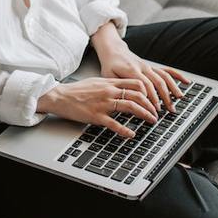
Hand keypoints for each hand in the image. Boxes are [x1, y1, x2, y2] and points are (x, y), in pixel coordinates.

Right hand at [36, 78, 158, 138]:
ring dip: (144, 114)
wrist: (61, 96)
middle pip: (137, 95)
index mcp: (110, 83)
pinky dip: (125, 130)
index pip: (136, 83)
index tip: (154, 99)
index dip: (148, 91)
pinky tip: (131, 134)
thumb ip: (111, 84)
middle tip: (156, 113)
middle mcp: (109, 91)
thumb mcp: (97, 82)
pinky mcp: (97, 116)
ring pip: (130, 106)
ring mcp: (104, 104)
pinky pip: (114, 124)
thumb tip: (124, 87)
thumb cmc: (78, 90)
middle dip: (151, 105)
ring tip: (151, 120)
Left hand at [99, 45, 191, 114]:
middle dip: (165, 97)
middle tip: (169, 110)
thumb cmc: (110, 66)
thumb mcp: (109, 76)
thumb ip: (118, 86)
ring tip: (178, 99)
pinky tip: (186, 82)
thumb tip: (126, 98)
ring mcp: (149, 67)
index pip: (145, 86)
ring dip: (173, 88)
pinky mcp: (152, 67)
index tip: (154, 110)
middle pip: (157, 82)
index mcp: (132, 71)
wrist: (113, 50)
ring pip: (164, 77)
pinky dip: (177, 76)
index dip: (151, 98)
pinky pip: (166, 70)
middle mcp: (143, 68)